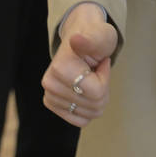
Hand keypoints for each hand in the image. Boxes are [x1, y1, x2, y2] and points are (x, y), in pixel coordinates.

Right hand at [41, 3, 116, 127]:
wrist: (81, 37)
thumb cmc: (95, 37)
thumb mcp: (101, 36)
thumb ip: (91, 40)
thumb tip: (76, 39)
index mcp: (60, 68)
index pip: (97, 92)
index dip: (105, 78)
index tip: (101, 63)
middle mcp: (50, 84)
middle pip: (94, 105)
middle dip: (103, 89)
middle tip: (96, 71)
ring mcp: (50, 96)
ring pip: (89, 114)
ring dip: (96, 98)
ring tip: (90, 78)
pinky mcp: (53, 105)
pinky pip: (79, 120)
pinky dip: (88, 108)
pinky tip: (85, 91)